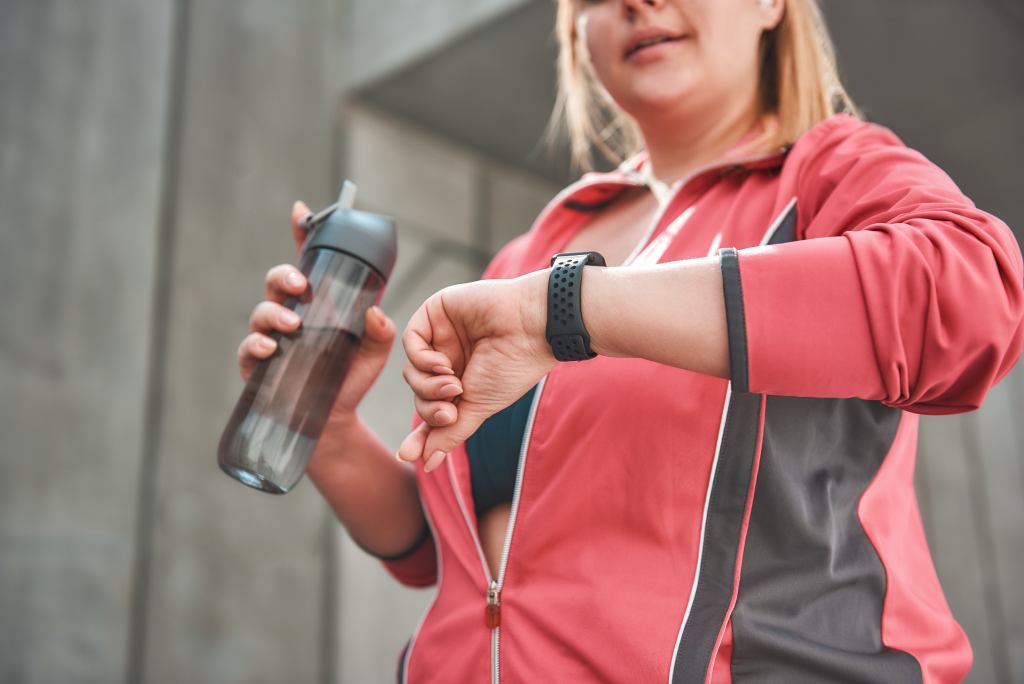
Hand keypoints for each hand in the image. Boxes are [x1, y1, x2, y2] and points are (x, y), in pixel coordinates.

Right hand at [237, 201, 396, 429]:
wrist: (333, 423)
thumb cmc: (350, 379)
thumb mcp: (375, 353)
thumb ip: (381, 331)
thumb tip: (376, 312)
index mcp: (317, 303)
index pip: (308, 262)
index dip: (301, 234)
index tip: (301, 211)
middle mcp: (291, 314)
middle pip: (278, 281)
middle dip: (285, 276)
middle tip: (301, 285)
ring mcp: (271, 338)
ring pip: (262, 312)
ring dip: (275, 313)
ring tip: (293, 324)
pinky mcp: (258, 366)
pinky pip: (250, 348)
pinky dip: (258, 344)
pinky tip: (272, 347)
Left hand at [396, 270, 557, 470]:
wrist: (531, 328)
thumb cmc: (512, 368)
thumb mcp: (477, 408)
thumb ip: (448, 433)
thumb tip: (424, 463)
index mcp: (465, 381)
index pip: (433, 408)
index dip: (421, 432)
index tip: (410, 454)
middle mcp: (452, 358)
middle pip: (419, 392)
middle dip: (429, 408)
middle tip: (450, 411)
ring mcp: (442, 336)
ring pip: (412, 370)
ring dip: (427, 386)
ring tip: (454, 386)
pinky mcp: (435, 313)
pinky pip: (411, 342)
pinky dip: (421, 360)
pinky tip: (443, 364)